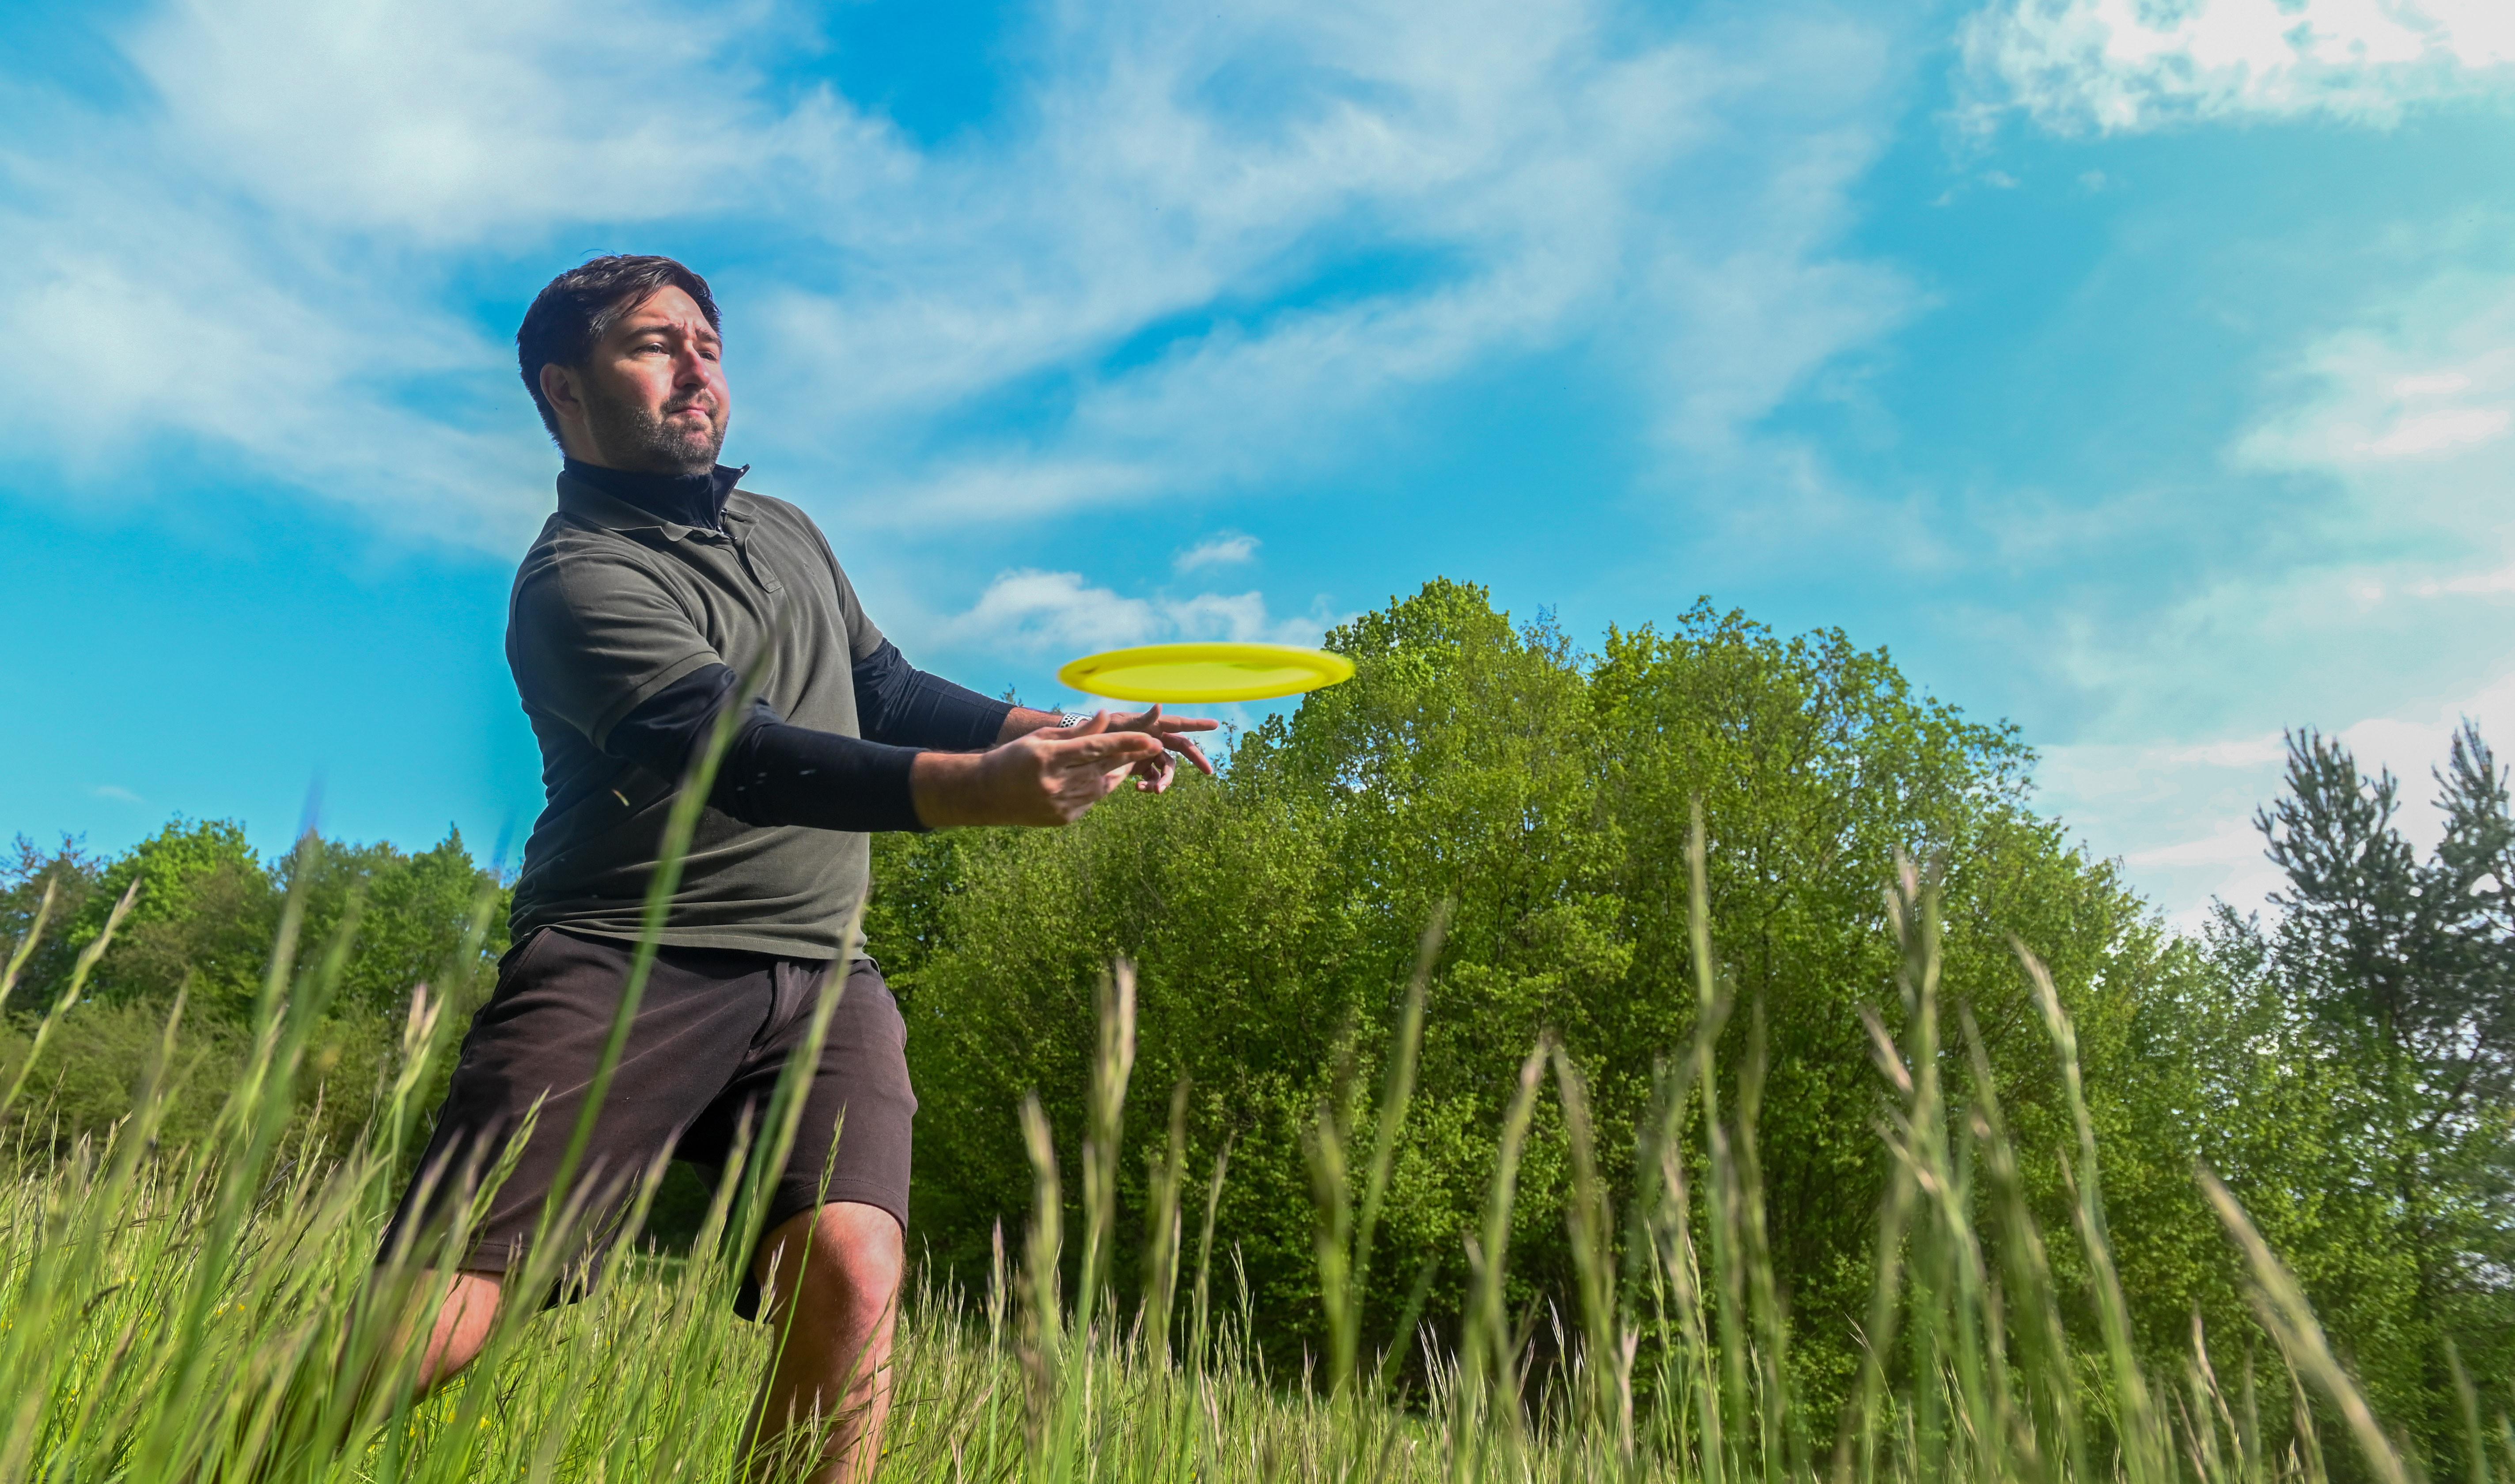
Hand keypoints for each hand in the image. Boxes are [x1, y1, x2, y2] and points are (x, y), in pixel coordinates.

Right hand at [910, 713, 1164, 826]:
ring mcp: (1060, 805)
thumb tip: (1106, 715)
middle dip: (1131, 756)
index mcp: (1047, 758)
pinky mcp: (1063, 819)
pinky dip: (1099, 787)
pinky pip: (1092, 801)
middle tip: (1153, 745)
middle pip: (1103, 768)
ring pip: (1102, 787)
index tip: (1150, 739)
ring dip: (1118, 771)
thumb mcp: (1041, 738)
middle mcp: (1055, 784)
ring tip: (1128, 758)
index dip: (1125, 744)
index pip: (1095, 748)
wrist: (986, 794)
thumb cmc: (1014, 758)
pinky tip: (1100, 776)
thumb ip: (1076, 731)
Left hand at [1081, 704, 1218, 793]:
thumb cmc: (1103, 729)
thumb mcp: (1120, 724)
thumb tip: (1159, 706)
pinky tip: (1140, 790)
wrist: (1085, 747)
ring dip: (1165, 781)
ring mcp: (1149, 753)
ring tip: (1155, 791)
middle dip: (1196, 759)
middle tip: (1209, 772)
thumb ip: (1142, 719)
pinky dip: (1150, 785)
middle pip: (1182, 748)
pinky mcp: (1140, 766)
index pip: (1179, 724)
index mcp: (1153, 725)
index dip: (1197, 724)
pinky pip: (1153, 778)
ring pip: (1167, 768)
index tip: (1215, 724)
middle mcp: (1155, 738)